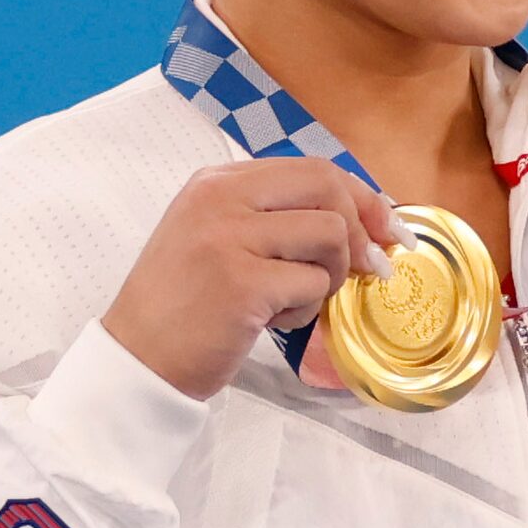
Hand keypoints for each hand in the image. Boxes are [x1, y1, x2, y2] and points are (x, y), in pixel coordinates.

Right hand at [102, 159, 405, 399]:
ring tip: (292, 301)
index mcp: (217, 181)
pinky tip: (272, 322)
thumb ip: (279, 219)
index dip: (362, 197)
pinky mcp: (242, 284)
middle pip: (328, 188)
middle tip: (369, 270)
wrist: (138, 360)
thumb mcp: (221, 239)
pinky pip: (314, 285)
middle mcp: (221, 198)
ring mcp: (229, 238)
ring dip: (330, 277)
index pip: (313, 168)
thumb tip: (370, 220)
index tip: (389, 230)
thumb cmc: (188, 305)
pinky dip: (306, 310)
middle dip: (362, 231)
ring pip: (330, 236)